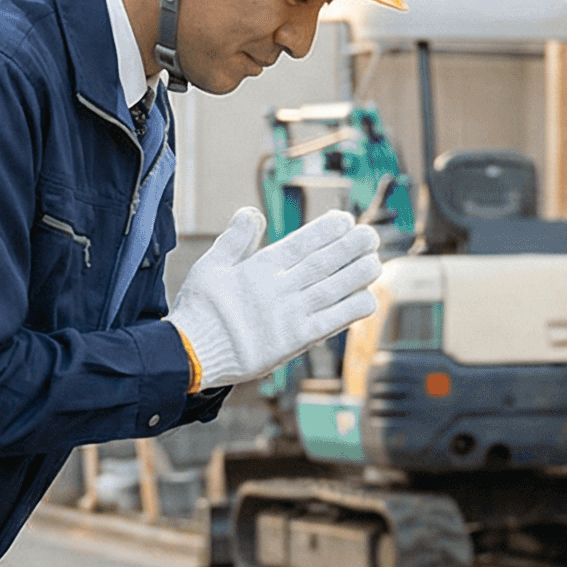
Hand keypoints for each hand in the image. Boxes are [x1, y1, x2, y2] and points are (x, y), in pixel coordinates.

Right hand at [169, 207, 379, 387]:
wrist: (190, 355)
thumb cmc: (199, 311)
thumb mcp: (209, 266)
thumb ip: (235, 240)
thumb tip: (251, 211)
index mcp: (257, 269)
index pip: (299, 243)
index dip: (326, 230)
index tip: (346, 219)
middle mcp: (276, 290)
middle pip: (321, 263)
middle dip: (349, 247)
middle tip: (371, 235)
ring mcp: (287, 316)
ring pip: (331, 290)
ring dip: (356, 274)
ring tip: (376, 261)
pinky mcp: (293, 342)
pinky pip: (330, 323)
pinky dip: (350, 310)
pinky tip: (368, 299)